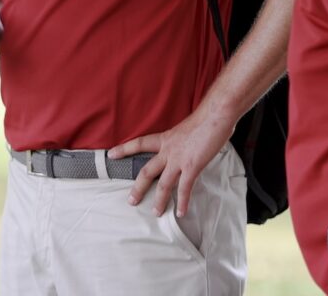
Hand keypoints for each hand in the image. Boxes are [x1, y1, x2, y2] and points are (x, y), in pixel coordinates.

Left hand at [107, 107, 233, 217]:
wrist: (215, 115)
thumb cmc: (206, 118)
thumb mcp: (186, 128)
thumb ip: (182, 140)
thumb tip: (187, 144)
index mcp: (166, 138)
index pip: (140, 143)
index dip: (125, 149)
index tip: (111, 155)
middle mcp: (168, 150)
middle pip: (147, 171)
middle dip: (138, 188)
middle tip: (131, 201)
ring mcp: (179, 160)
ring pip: (163, 184)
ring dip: (159, 200)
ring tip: (155, 213)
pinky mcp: (192, 166)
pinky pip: (184, 188)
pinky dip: (182, 202)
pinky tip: (181, 212)